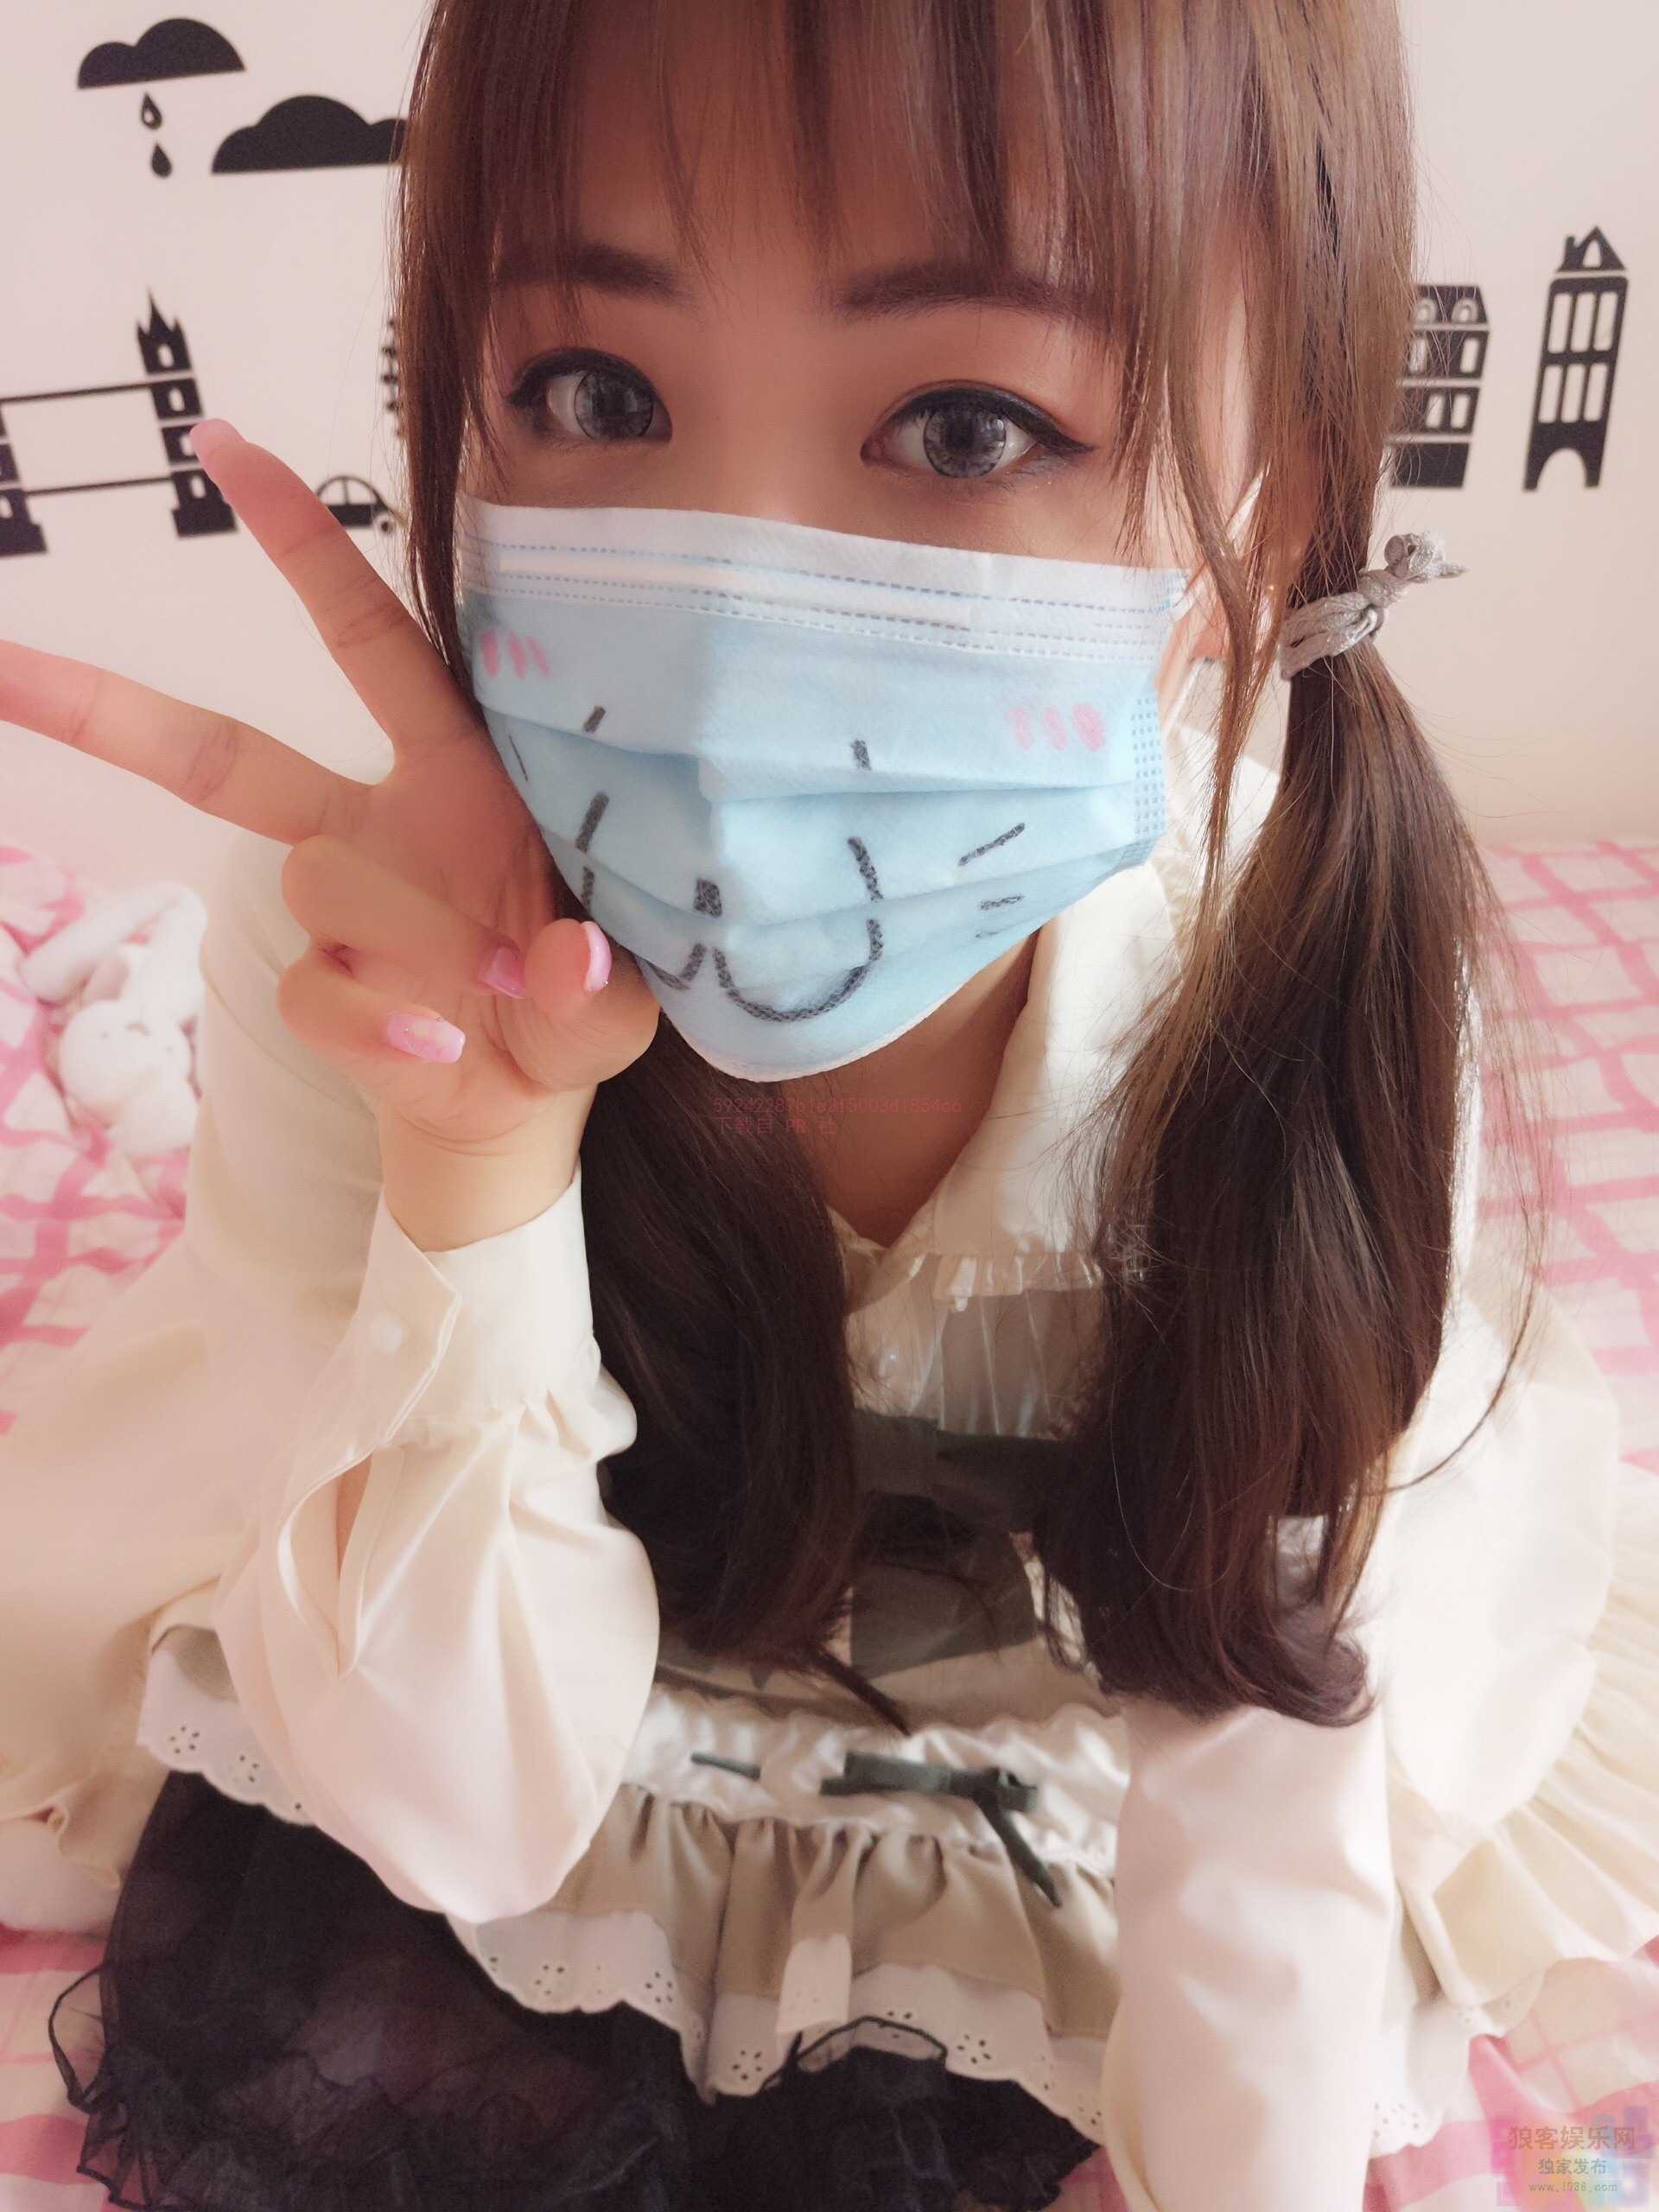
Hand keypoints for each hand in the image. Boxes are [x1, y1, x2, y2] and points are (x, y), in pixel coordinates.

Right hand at [0, 420, 657, 1155]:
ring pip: (315, 887)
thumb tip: (569, 954)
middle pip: (225, 756)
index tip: (230, 450)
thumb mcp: (621, 990)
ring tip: (502, 983)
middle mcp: (377, 823)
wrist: (529, 1099)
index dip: (305, 546)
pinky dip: (385, 1030)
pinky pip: (317, 995)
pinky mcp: (317, 992)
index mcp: (457, 771)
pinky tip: (443, 1046)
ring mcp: (338, 910)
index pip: (372, 641)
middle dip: (111, 708)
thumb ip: (605, 974)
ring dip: (416, 939)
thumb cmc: (580, 1000)